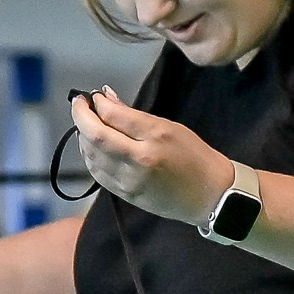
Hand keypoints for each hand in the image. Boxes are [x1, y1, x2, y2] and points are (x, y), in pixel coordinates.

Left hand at [70, 87, 231, 227]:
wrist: (211, 197)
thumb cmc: (194, 157)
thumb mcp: (169, 128)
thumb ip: (134, 116)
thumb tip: (106, 99)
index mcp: (152, 141)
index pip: (111, 117)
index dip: (95, 104)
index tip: (91, 96)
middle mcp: (137, 162)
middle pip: (95, 137)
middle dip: (82, 117)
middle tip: (81, 106)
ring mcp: (129, 182)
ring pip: (91, 156)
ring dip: (83, 137)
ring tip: (88, 125)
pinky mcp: (127, 196)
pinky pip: (98, 174)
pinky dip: (90, 157)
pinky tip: (94, 148)